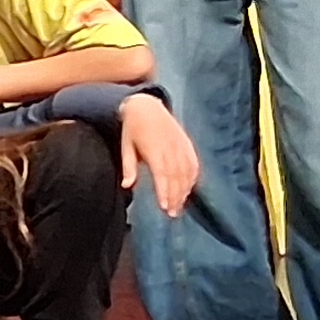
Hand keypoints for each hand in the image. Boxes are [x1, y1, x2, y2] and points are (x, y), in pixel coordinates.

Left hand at [118, 91, 200, 216]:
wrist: (147, 105)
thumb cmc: (133, 128)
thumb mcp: (126, 145)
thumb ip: (128, 166)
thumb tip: (127, 186)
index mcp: (154, 148)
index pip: (162, 174)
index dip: (164, 191)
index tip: (164, 206)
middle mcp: (170, 147)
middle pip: (176, 176)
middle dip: (175, 196)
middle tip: (172, 213)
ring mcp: (181, 145)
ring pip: (187, 171)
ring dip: (184, 190)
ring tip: (180, 206)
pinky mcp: (187, 143)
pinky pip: (193, 163)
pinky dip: (193, 177)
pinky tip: (189, 189)